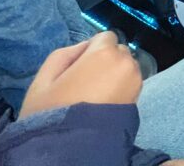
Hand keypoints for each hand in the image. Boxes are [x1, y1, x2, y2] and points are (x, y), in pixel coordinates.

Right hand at [19, 32, 142, 118]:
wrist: (68, 147)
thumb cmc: (52, 111)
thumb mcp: (44, 77)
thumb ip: (66, 53)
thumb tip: (85, 47)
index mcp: (104, 53)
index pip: (105, 37)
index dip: (91, 50)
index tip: (78, 67)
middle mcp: (126, 62)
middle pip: (117, 51)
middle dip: (105, 60)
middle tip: (85, 82)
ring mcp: (135, 81)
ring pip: (125, 66)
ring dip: (114, 73)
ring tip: (94, 94)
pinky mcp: (139, 98)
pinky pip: (129, 82)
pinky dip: (120, 86)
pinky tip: (104, 101)